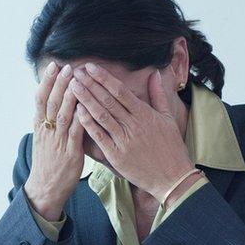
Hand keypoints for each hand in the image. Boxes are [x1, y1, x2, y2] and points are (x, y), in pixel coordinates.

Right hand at [23, 61, 85, 220]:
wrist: (45, 189)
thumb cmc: (48, 163)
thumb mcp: (43, 138)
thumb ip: (48, 121)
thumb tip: (53, 103)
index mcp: (40, 126)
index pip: (41, 98)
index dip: (47, 81)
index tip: (54, 65)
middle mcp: (47, 131)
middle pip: (51, 102)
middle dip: (59, 83)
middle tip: (67, 66)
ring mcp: (58, 141)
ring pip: (62, 114)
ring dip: (70, 96)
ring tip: (76, 80)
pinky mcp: (70, 153)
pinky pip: (75, 133)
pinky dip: (80, 119)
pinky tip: (86, 107)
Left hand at [70, 63, 195, 203]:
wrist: (172, 177)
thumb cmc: (171, 148)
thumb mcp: (168, 118)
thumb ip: (158, 95)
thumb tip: (155, 74)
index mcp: (145, 114)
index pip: (120, 91)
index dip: (104, 78)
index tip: (91, 67)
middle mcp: (133, 125)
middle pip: (108, 101)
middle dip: (90, 84)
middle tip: (76, 72)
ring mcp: (124, 140)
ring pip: (101, 116)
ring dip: (86, 99)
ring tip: (72, 87)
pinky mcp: (116, 156)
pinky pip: (99, 137)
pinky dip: (88, 124)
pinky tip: (78, 112)